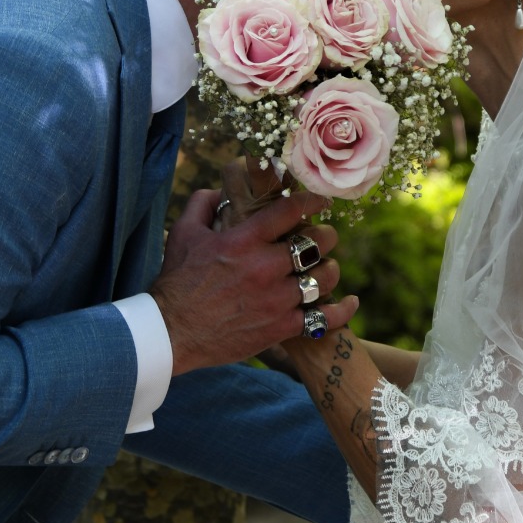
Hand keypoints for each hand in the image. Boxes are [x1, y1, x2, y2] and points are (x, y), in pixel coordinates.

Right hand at [150, 188, 357, 375]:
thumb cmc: (177, 281)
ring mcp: (276, 299)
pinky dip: (342, 310)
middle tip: (324, 237)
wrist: (172, 331)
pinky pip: (324, 317)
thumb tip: (222, 190)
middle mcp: (265, 266)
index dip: (312, 201)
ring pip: (324, 278)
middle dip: (326, 236)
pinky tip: (350, 303)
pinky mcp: (281, 327)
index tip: (321, 202)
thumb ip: (203, 203)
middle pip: (316, 243)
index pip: (290, 210)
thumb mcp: (183, 233)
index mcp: (244, 240)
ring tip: (326, 269)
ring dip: (330, 270)